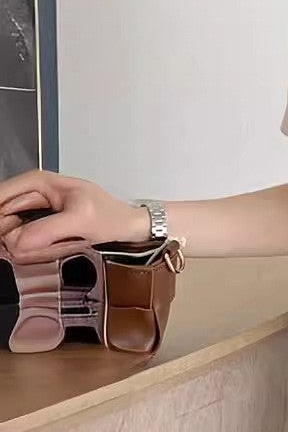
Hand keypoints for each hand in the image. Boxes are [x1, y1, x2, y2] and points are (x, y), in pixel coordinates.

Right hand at [0, 170, 148, 263]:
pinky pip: (26, 240)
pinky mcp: (43, 226)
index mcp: (39, 182)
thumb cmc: (113, 216)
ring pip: (12, 230)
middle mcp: (34, 193)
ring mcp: (37, 210)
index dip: (1, 220)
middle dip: (12, 234)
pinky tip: (54, 249)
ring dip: (25, 243)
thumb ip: (45, 230)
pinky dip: (34, 248)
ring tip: (55, 246)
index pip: (1, 197)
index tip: (7, 238)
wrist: (131, 227)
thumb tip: (15, 242)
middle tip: (33, 246)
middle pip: (3, 215)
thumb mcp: (80, 221)